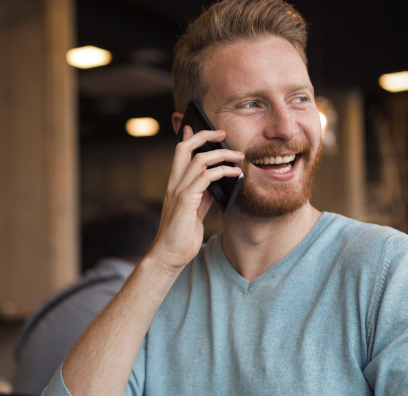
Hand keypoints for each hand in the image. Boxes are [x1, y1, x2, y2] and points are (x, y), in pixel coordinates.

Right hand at [146, 126, 242, 271]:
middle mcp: (174, 184)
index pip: (179, 154)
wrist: (169, 256)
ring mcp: (178, 191)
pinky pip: (206, 177)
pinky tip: (236, 174)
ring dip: (221, 154)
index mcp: (175, 186)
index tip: (197, 127)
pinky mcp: (185, 200)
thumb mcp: (194, 212)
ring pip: (199, 160)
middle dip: (203, 136)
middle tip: (221, 132)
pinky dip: (223, 171)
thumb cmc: (181, 237)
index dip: (189, 138)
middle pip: (184, 148)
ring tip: (239, 156)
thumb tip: (218, 183)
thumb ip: (202, 196)